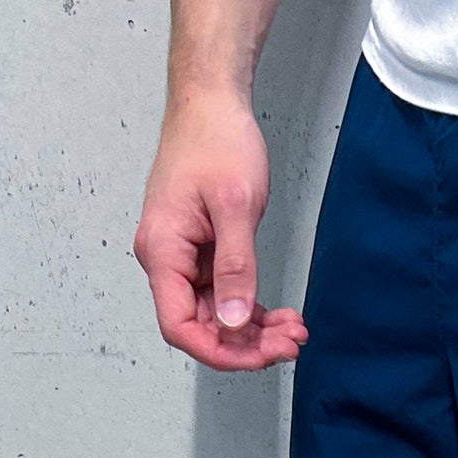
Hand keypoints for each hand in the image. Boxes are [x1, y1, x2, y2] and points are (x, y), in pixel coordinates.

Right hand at [133, 91, 306, 371]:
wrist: (212, 101)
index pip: (180, 326)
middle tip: (292, 344)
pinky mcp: (201, 251)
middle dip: (247, 344)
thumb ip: (235, 267)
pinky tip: (281, 315)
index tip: (260, 356)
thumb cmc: (216, 140)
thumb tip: (234, 321)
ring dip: (255, 330)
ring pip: (216, 315)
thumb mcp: (235, 206)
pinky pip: (224, 294)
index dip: (219, 351)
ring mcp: (183, 257)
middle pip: (201, 326)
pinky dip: (252, 309)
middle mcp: (166, 260)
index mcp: (162, 251)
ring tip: (295, 331)